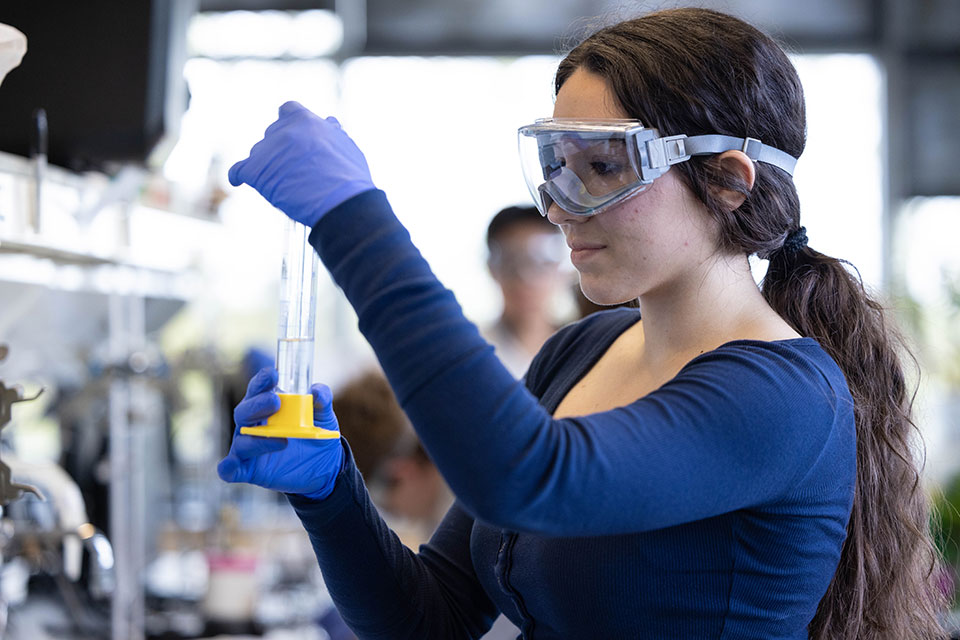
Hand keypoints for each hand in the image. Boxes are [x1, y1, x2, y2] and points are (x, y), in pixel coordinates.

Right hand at [217, 367, 344, 499]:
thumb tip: (316, 392)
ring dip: (257, 439)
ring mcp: (249, 447)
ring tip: (283, 440)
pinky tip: (230, 466)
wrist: (325, 466)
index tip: (272, 374)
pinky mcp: (249, 470)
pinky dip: (229, 467)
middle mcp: (253, 424)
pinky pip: (232, 470)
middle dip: (256, 405)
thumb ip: (322, 399)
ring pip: (241, 440)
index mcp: (266, 406)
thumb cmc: (316, 434)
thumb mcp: (324, 415)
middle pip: (244, 411)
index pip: (258, 389)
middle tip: (275, 402)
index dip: (261, 381)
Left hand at [228, 101, 374, 227]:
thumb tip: (330, 122)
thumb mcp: (346, 145)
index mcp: (305, 120)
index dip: (290, 123)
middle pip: (272, 134)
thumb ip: (332, 132)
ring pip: (258, 154)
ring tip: (283, 184)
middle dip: (280, 148)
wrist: (341, 202)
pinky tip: (238, 180)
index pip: (288, 110)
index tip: (294, 135)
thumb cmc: (349, 178)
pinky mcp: (256, 171)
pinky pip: (238, 170)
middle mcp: (283, 131)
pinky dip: (238, 175)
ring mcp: (268, 150)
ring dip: (267, 164)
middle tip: (292, 168)